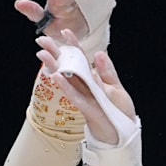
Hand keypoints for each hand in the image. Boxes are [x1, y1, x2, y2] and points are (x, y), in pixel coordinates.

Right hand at [36, 29, 133, 144]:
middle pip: (68, 66)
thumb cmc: (120, 113)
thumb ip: (108, 72)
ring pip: (66, 79)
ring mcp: (84, 97)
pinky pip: (74, 95)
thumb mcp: (117, 89)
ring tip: (42, 54)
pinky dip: (65, 86)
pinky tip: (56, 76)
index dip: (73, 45)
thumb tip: (99, 53)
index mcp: (93, 80)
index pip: (81, 59)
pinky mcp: (86, 108)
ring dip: (54, 67)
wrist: (124, 134)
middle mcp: (85, 87)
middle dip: (55, 53)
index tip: (65, 32)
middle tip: (41, 40)